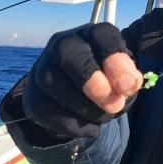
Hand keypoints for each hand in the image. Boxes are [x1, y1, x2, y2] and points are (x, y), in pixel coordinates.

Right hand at [23, 23, 142, 137]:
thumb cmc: (109, 80)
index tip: (129, 85)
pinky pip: (43, 109)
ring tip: (106, 117)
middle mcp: (62, 44)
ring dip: (84, 107)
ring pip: (52, 82)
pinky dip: (71, 124)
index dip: (115, 59)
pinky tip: (92, 129)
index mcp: (91, 34)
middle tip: (115, 104)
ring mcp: (41, 69)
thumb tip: (130, 84)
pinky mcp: (32, 96)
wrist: (80, 100)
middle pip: (66, 52)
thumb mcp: (125, 74)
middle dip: (91, 80)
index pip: (100, 35)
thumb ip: (130, 76)